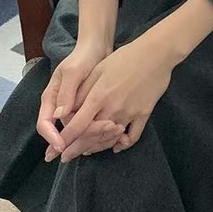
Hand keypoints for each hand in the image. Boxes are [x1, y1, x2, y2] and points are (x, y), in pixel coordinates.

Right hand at [37, 40, 112, 155]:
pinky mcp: (88, 111)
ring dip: (97, 135)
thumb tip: (59, 115)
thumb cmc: (83, 57)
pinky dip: (103, 130)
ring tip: (116, 130)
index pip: (44, 125)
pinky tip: (117, 131)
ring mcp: (74, 110)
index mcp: (51, 99)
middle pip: (66, 132)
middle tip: (106, 131)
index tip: (62, 146)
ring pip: (81, 132)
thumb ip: (67, 92)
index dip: (51, 138)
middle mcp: (60, 108)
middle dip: (84, 137)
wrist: (97, 50)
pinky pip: (91, 127)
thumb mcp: (74, 72)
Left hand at [57, 34, 175, 162]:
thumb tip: (65, 112)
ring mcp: (130, 114)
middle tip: (66, 157)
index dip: (65, 141)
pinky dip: (123, 144)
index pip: (77, 126)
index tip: (56, 150)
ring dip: (97, 147)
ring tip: (87, 151)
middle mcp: (112, 109)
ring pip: (110, 139)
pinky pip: (133, 136)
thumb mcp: (97, 69)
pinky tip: (116, 146)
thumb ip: (81, 91)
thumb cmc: (124, 57)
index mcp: (98, 97)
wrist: (156, 54)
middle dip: (76, 150)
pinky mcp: (144, 114)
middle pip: (91, 137)